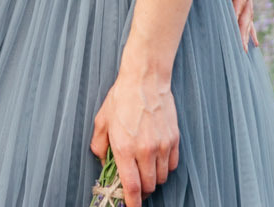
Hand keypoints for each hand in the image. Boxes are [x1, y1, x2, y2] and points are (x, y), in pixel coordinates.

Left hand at [89, 68, 179, 206]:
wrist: (145, 79)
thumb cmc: (122, 97)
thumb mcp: (102, 121)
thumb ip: (99, 145)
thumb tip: (103, 162)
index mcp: (124, 148)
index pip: (131, 187)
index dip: (132, 203)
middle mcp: (145, 150)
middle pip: (148, 186)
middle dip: (141, 190)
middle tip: (135, 183)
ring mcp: (162, 146)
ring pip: (161, 178)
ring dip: (153, 179)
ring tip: (145, 168)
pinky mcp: (174, 140)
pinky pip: (172, 166)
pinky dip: (165, 168)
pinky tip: (157, 160)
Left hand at [217, 0, 256, 47]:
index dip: (238, 4)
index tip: (232, 21)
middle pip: (247, 3)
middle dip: (244, 25)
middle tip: (240, 47)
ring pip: (247, 7)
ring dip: (246, 27)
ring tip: (245, 48)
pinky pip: (244, 5)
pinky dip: (247, 21)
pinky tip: (250, 39)